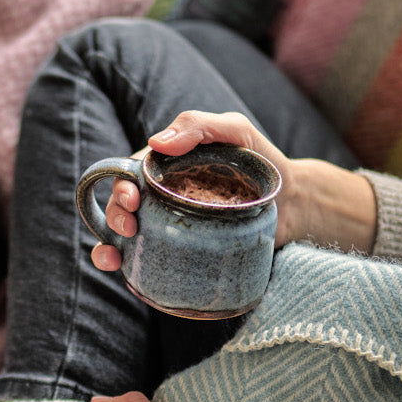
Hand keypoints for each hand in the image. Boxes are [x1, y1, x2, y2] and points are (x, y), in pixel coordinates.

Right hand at [91, 111, 375, 271]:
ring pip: (123, 240)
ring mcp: (167, 230)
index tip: (131, 197)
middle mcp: (159, 201)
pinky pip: (148, 266)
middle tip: (130, 225)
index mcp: (163, 171)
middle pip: (119, 209)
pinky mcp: (180, 258)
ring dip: (106, 249)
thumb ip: (200, 126)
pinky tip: (126, 275)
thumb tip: (157, 143)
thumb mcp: (235, 132)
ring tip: (113, 257)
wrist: (294, 204)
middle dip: (113, 217)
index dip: (118, 186)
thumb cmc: (262, 162)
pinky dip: (130, 272)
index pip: (126, 176)